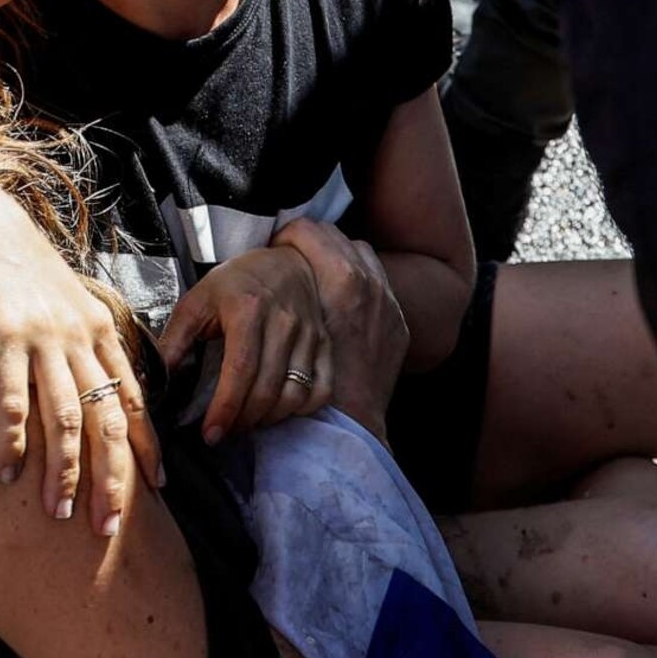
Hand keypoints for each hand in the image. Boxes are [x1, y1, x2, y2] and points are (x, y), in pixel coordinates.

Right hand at [0, 193, 159, 535]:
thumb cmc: (13, 267)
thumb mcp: (62, 299)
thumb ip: (80, 338)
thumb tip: (92, 379)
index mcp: (98, 329)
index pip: (132, 398)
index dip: (146, 445)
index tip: (158, 489)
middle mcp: (79, 337)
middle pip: (107, 419)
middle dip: (112, 479)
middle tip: (109, 530)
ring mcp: (42, 338)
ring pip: (67, 417)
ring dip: (65, 472)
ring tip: (60, 514)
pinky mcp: (1, 338)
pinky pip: (13, 400)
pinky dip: (13, 439)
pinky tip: (6, 472)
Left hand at [158, 244, 334, 444]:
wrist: (284, 261)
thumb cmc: (235, 284)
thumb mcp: (196, 302)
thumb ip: (174, 340)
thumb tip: (154, 380)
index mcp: (248, 309)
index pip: (240, 370)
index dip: (226, 408)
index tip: (210, 433)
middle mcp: (284, 322)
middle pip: (268, 389)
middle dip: (243, 420)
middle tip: (223, 431)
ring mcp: (309, 334)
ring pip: (295, 395)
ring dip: (269, 418)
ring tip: (246, 420)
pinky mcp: (325, 344)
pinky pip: (321, 390)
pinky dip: (301, 409)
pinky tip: (278, 409)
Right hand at [275, 217, 410, 439]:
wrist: (353, 426)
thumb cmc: (312, 385)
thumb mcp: (289, 332)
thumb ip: (280, 299)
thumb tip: (259, 277)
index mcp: (342, 281)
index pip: (308, 231)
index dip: (286, 236)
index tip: (275, 248)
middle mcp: (370, 285)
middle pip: (335, 237)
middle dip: (310, 241)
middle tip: (290, 254)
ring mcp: (388, 303)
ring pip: (360, 253)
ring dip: (337, 256)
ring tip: (314, 273)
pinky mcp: (397, 323)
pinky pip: (378, 281)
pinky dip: (359, 280)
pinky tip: (339, 300)